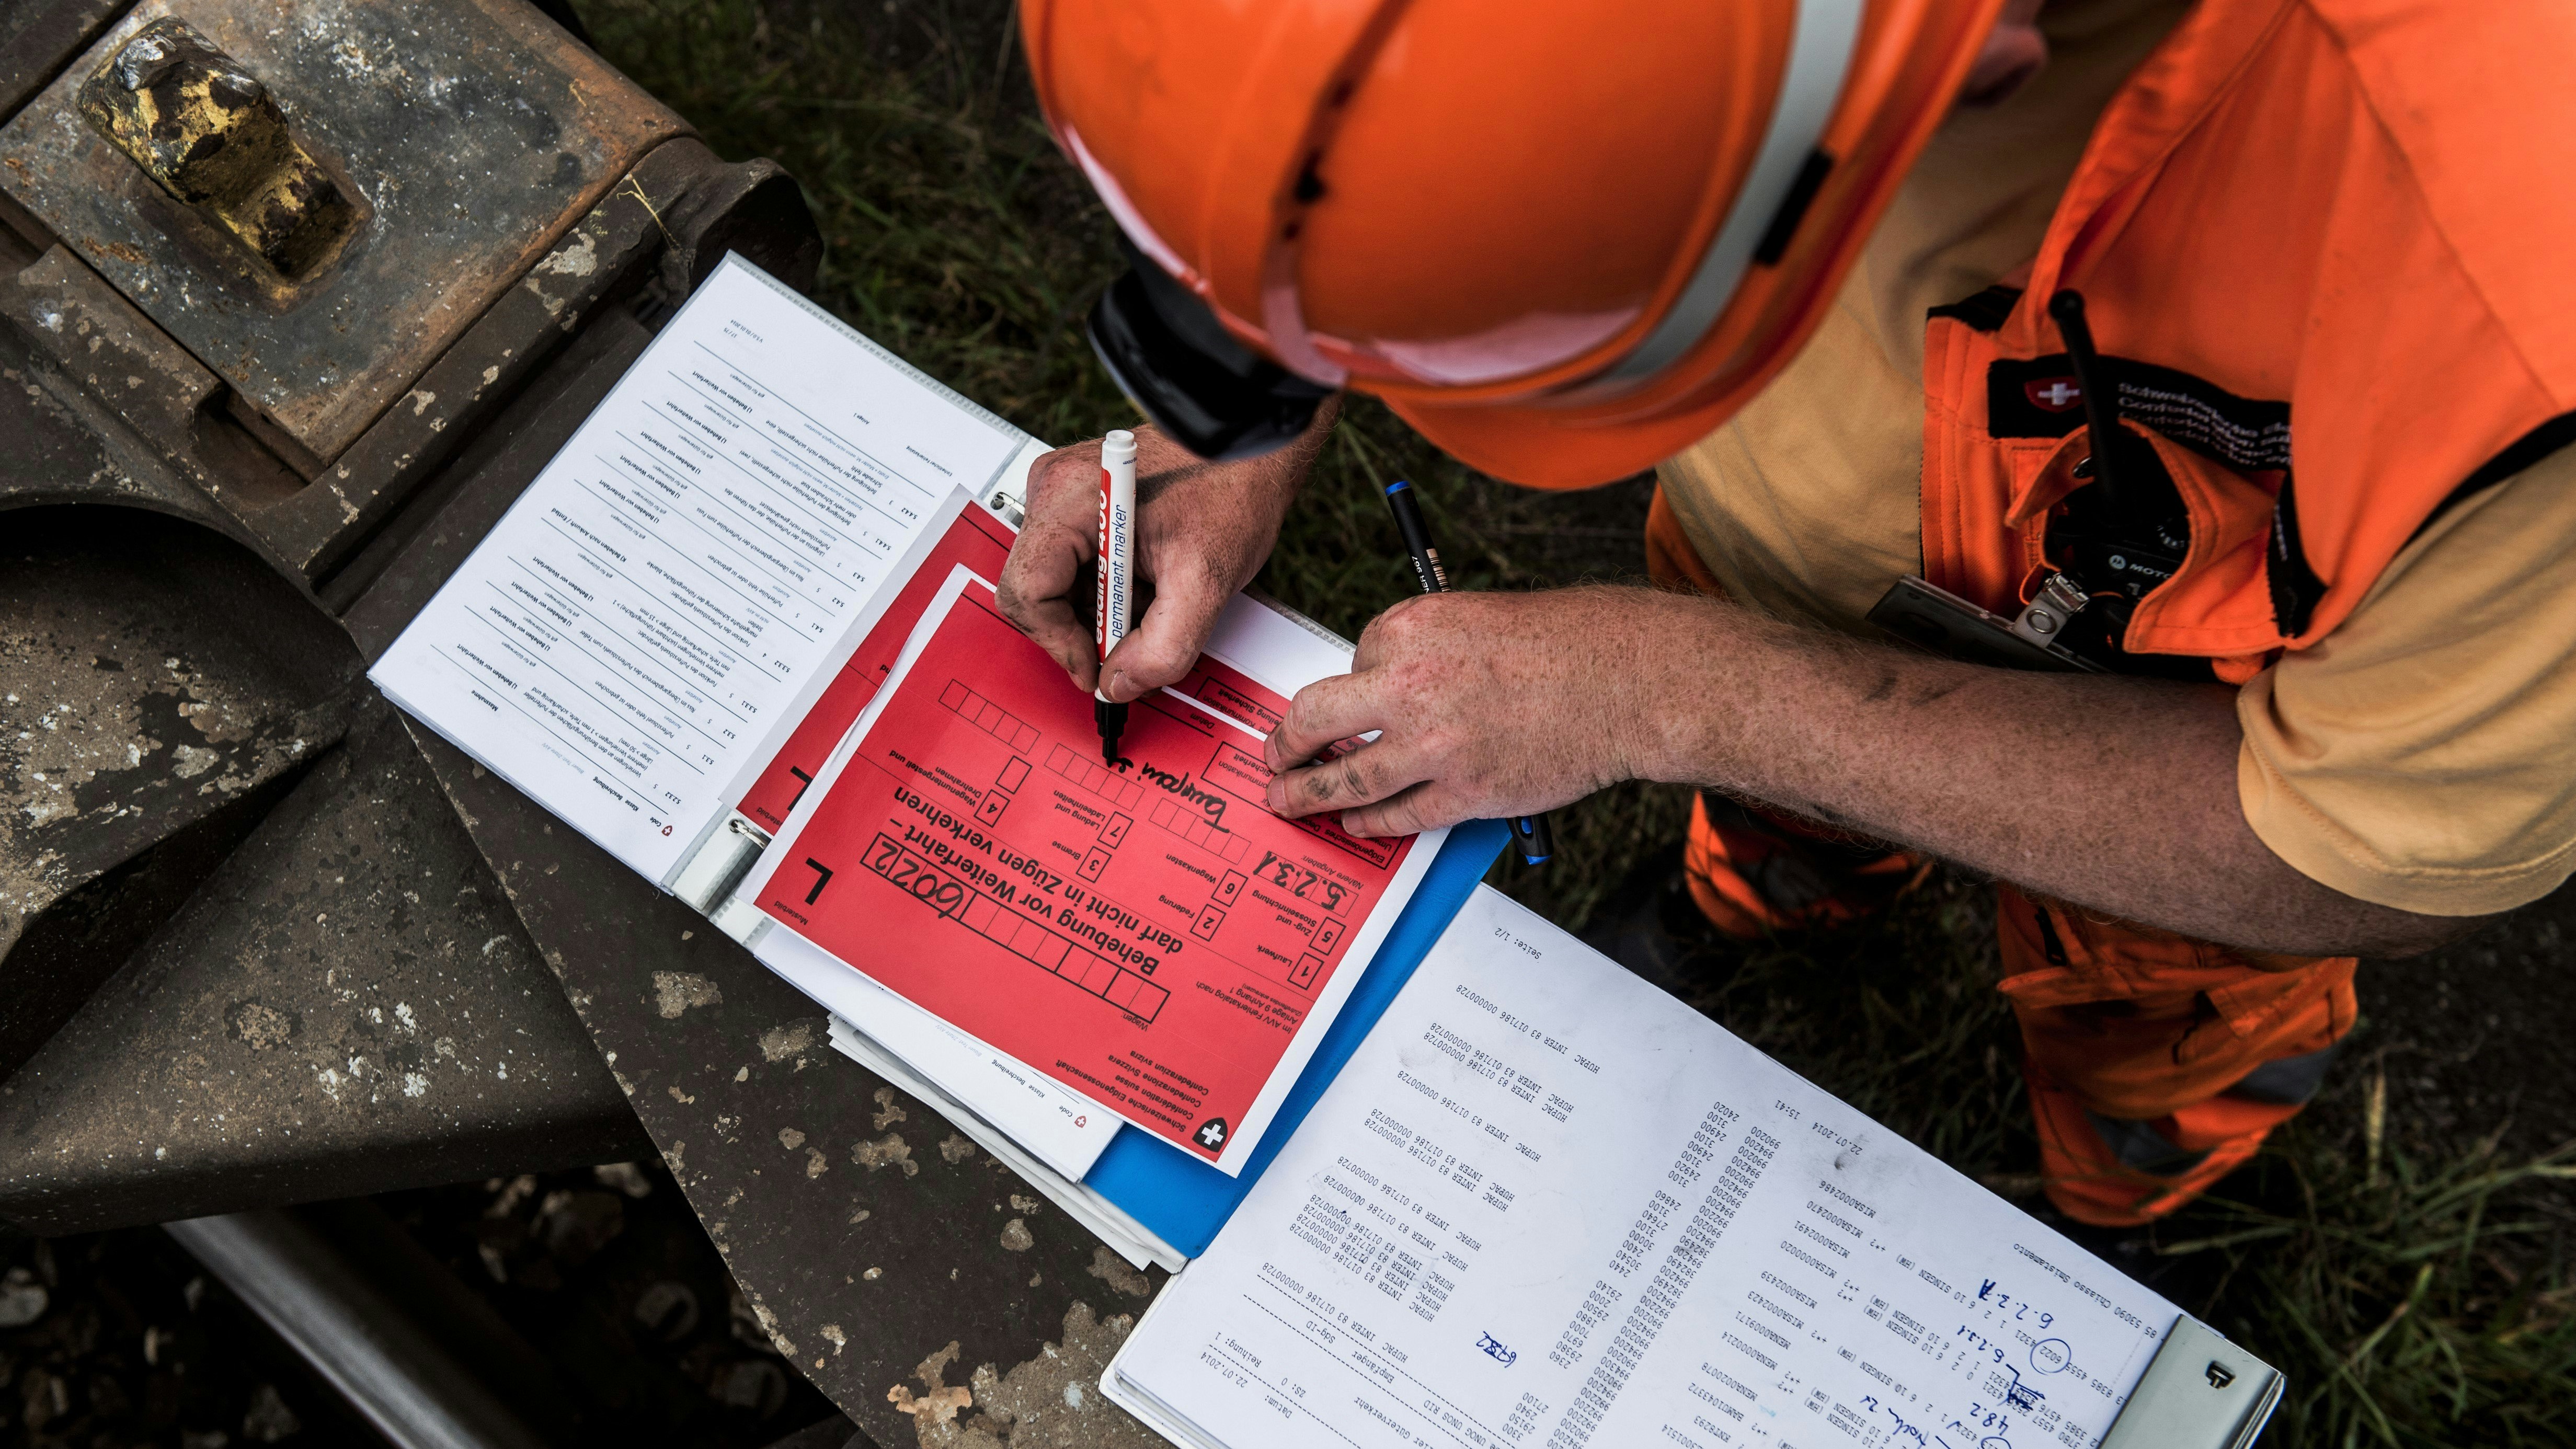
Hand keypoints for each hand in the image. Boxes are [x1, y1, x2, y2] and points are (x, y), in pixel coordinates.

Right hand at [996, 400, 1339, 700]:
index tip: (1097, 672)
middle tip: (1129, 650)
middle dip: (1080, 632)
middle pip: (1035, 593)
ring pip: (1055, 586)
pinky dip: (1106, 594)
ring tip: (1150, 607)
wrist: (1255, 450)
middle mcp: (1052, 492)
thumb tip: (1119, 685)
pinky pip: (1073, 569)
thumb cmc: (1233, 491)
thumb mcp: (1206, 581)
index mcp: (1067, 499)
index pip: (1027, 594)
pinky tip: (1145, 589)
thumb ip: (1162, 647)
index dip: (1060, 645)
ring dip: (1097, 614)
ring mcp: (1063, 497)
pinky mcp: (1080, 506)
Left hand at [1260, 586, 1677, 836]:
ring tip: (1286, 801)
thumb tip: (1381, 685)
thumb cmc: (1563, 644)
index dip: (1356, 684)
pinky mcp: (1465, 791)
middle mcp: (1410, 685)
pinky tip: (1353, 823)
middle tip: (1272, 756)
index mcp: (1410, 629)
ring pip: (1346, 778)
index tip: (1354, 701)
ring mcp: (1435, 744)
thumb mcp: (1474, 616)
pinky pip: (1399, 815)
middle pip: (1315, 719)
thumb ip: (1423, 650)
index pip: (1353, 660)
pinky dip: (1368, 823)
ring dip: (1306, 794)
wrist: (1625, 681)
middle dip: (1284, 743)